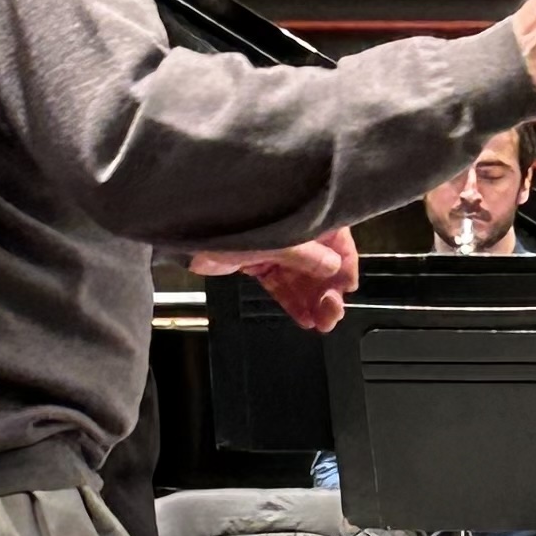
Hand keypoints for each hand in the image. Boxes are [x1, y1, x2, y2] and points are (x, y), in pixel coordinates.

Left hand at [186, 230, 359, 332]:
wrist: (187, 223)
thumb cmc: (234, 218)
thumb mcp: (277, 239)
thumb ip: (306, 255)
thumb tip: (334, 268)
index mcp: (304, 213)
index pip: (338, 239)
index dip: (345, 265)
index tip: (347, 289)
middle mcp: (294, 228)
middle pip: (321, 262)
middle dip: (328, 290)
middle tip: (331, 315)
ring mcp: (275, 246)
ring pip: (301, 277)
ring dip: (312, 301)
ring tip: (321, 323)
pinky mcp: (257, 262)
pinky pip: (280, 284)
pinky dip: (292, 301)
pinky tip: (305, 318)